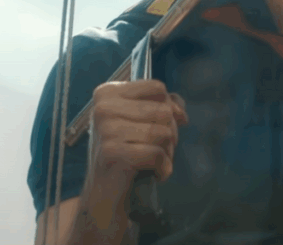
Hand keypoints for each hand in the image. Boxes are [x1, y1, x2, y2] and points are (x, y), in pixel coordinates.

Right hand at [86, 80, 188, 200]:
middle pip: (164, 111)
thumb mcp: (141, 121)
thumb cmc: (126, 153)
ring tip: (153, 162)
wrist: (105, 194)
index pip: (157, 88)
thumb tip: (179, 108)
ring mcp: (106, 129)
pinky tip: (153, 173)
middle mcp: (103, 107)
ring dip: (167, 152)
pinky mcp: (112, 153)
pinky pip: (157, 154)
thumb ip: (163, 104)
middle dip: (170, 134)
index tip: (164, 125)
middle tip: (156, 149)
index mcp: (108, 93)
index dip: (170, 108)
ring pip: (163, 132)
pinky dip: (162, 167)